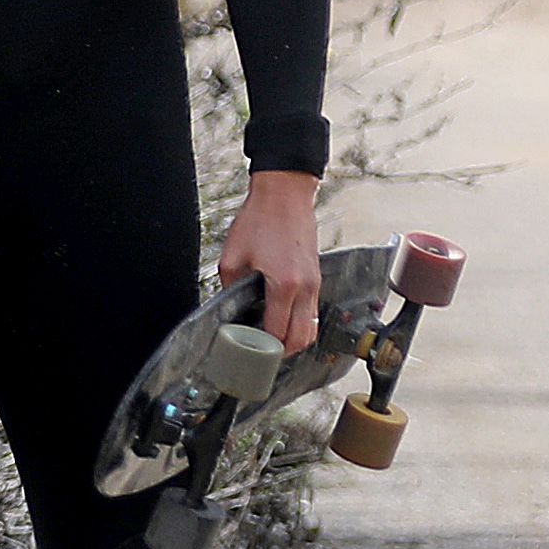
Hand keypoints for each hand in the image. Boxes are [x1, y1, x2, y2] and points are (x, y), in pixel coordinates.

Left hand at [219, 169, 325, 351]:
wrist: (285, 195)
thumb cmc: (260, 219)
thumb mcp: (232, 257)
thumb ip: (231, 288)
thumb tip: (232, 309)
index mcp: (285, 284)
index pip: (279, 332)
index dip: (264, 347)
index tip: (251, 350)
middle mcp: (306, 287)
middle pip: (302, 338)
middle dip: (283, 351)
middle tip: (264, 353)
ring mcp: (315, 282)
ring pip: (311, 327)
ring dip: (294, 337)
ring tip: (273, 339)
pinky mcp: (317, 276)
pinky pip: (312, 310)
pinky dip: (299, 320)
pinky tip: (281, 315)